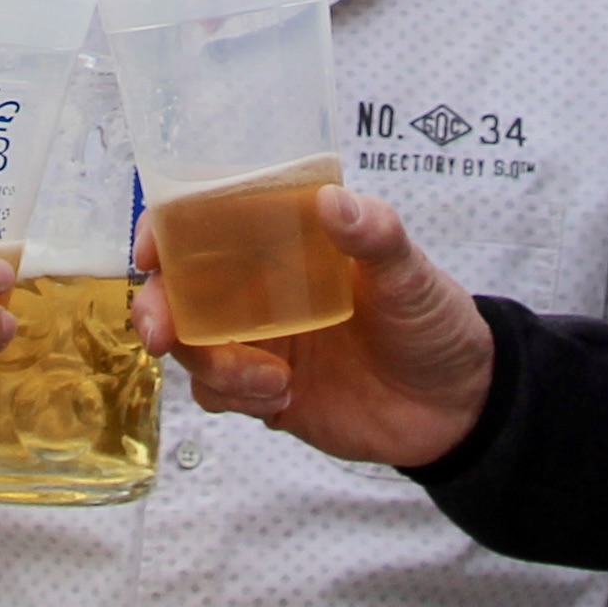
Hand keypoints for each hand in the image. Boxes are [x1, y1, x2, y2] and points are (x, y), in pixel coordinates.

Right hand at [136, 184, 496, 466]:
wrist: (457, 404)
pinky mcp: (264, 392)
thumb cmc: (434, 321)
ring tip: (271, 380)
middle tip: (162, 335)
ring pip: (192, 348)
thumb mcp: (412, 273)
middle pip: (179, 291)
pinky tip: (282, 397)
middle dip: (157, 311)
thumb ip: (376, 236)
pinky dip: (235, 396)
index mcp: (285, 244)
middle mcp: (260, 289)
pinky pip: (218, 394)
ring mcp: (259, 342)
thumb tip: (333, 201)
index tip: (150, 253)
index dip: (165, 231)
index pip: (207, 223)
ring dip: (211, 365)